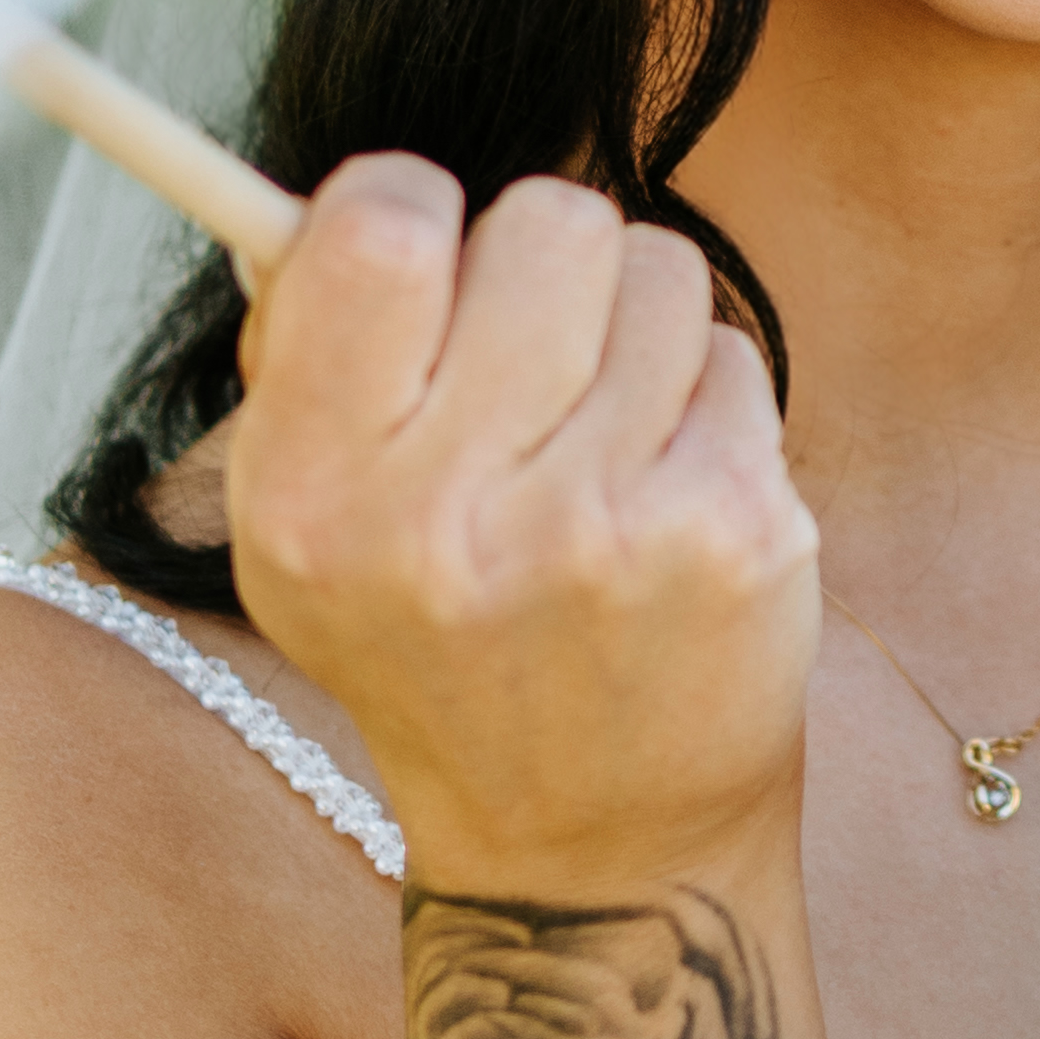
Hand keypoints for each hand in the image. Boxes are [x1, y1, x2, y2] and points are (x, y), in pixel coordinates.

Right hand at [225, 162, 819, 903]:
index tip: (430, 261)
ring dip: (636, 328)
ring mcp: (601, 529)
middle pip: (545, 218)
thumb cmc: (443, 647)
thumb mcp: (309, 534)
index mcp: (312, 500)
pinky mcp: (730, 536)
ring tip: (603, 442)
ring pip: (657, 268)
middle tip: (534, 365)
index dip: (413, 206)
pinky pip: (733, 353)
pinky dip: (707, 403)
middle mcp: (446, 520)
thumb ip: (306, 355)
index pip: (375, 224)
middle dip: (546, 266)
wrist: (590, 843)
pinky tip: (670, 495)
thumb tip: (330, 194)